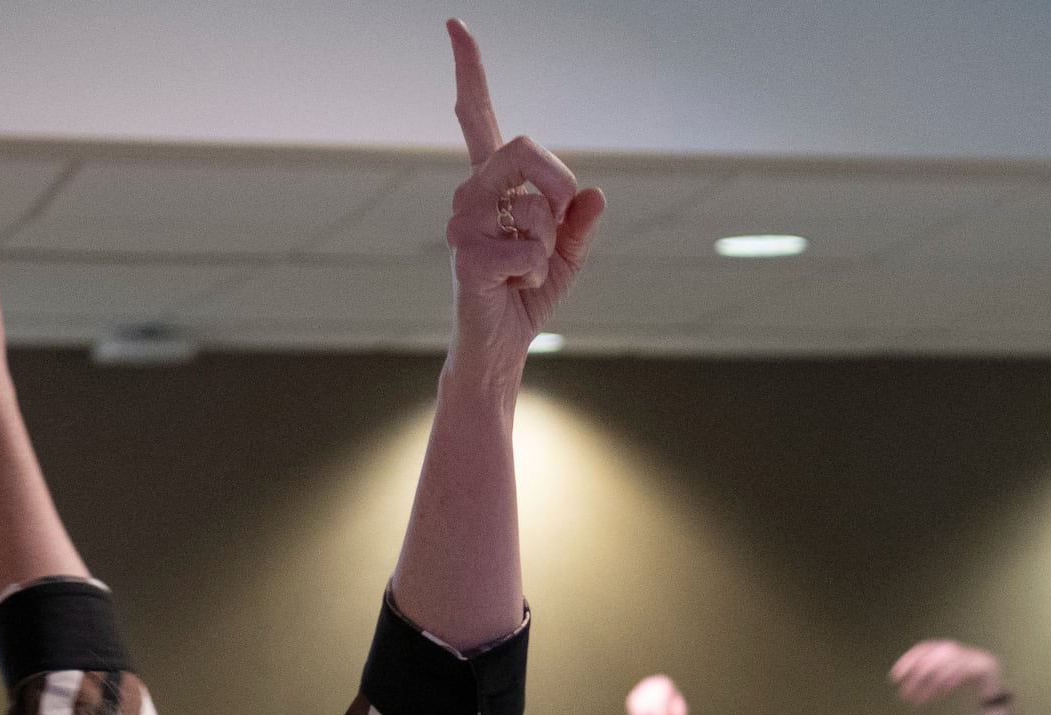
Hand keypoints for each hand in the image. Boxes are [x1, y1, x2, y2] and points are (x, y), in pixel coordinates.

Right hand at [442, 21, 606, 350]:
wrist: (501, 346)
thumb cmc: (527, 295)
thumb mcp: (567, 254)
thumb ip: (579, 223)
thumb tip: (595, 194)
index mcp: (493, 186)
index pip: (477, 118)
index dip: (469, 72)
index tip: (455, 25)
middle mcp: (470, 195)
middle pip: (523, 147)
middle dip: (557, 183)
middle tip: (559, 222)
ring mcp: (463, 225)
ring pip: (535, 208)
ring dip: (549, 245)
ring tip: (525, 269)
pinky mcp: (466, 259)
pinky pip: (530, 251)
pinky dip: (539, 274)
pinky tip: (513, 287)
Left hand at [889, 639, 1006, 705]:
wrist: (990, 671)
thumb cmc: (963, 673)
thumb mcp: (945, 669)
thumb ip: (930, 672)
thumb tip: (908, 683)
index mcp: (943, 646)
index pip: (921, 650)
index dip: (906, 662)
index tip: (894, 677)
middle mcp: (952, 649)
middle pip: (929, 662)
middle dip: (914, 680)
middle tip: (903, 695)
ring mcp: (964, 657)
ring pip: (941, 672)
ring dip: (927, 688)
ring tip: (917, 701)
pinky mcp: (975, 668)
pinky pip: (956, 678)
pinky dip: (945, 687)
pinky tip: (935, 697)